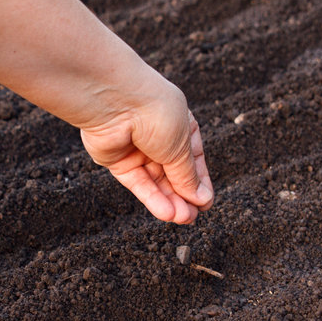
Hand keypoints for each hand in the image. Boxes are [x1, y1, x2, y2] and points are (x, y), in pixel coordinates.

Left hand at [80, 80, 213, 223]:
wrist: (115, 101)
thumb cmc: (156, 113)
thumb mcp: (181, 146)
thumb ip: (187, 175)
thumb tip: (202, 198)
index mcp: (180, 125)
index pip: (194, 159)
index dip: (200, 182)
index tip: (206, 203)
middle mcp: (158, 137)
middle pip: (173, 174)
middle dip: (183, 196)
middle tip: (192, 218)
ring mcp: (137, 149)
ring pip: (155, 181)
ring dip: (169, 201)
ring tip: (182, 219)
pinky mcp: (117, 160)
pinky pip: (137, 183)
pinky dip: (151, 198)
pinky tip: (165, 213)